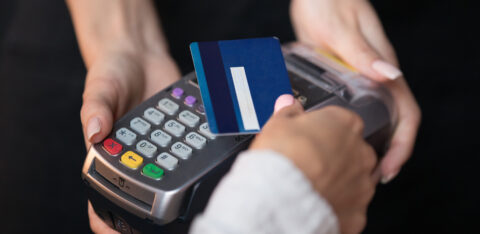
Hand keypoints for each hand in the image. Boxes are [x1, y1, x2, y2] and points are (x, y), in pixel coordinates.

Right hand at [67, 1, 180, 231]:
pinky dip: (197, 150)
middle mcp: (134, 156)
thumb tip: (94, 133)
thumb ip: (96, 109)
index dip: (110, 222)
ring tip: (196, 178)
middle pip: (143, 192)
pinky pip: (189, 147)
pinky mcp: (178, 134)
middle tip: (174, 210)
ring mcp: (159, 147)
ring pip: (171, 173)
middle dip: (156, 204)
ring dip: (181, 177)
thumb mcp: (99, 88)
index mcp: (108, 154)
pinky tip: (208, 152)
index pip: (104, 197)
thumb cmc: (111, 74)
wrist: (139, 55)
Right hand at [251, 95, 376, 233]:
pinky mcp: (357, 212)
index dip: (322, 130)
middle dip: (335, 156)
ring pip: (353, 180)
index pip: (340, 121)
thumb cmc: (282, 157)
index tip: (308, 137)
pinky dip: (336, 207)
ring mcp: (362, 184)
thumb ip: (288, 112)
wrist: (281, 196)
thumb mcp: (277, 124)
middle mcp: (361, 152)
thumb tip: (289, 104)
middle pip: (351, 150)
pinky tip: (317, 204)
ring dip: (338, 182)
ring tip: (311, 185)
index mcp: (345, 123)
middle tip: (309, 162)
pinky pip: (349, 208)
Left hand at [290, 0, 420, 182]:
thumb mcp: (342, 30)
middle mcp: (375, 77)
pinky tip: (334, 140)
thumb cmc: (329, 4)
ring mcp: (359, 78)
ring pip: (374, 118)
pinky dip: (350, 129)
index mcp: (381, 68)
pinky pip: (354, 108)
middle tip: (367, 179)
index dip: (401, 145)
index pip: (405, 113)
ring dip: (369, 145)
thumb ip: (364, 54)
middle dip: (386, 154)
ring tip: (352, 168)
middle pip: (393, 122)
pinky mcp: (343, 77)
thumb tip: (391, 78)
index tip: (388, 169)